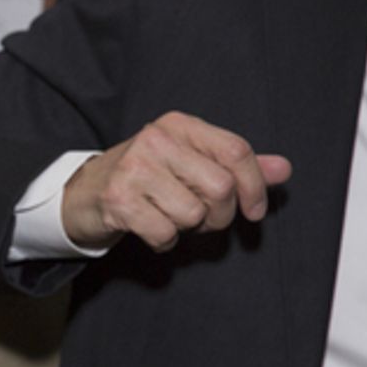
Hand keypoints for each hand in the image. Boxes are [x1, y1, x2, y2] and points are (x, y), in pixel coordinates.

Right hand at [61, 111, 291, 250]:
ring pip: (194, 214)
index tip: (254, 211)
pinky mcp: (118, 200)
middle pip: (220, 187)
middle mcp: (156, 140)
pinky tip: (150, 228)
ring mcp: (134, 169)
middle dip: (220, 215)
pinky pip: (165, 232)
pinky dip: (163, 240)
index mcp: (179, 126)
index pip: (236, 151)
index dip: (255, 187)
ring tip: (168, 217)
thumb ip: (236, 166)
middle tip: (204, 219)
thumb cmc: (144, 178)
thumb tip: (283, 169)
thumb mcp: (190, 163)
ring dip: (188, 228)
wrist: (83, 193)